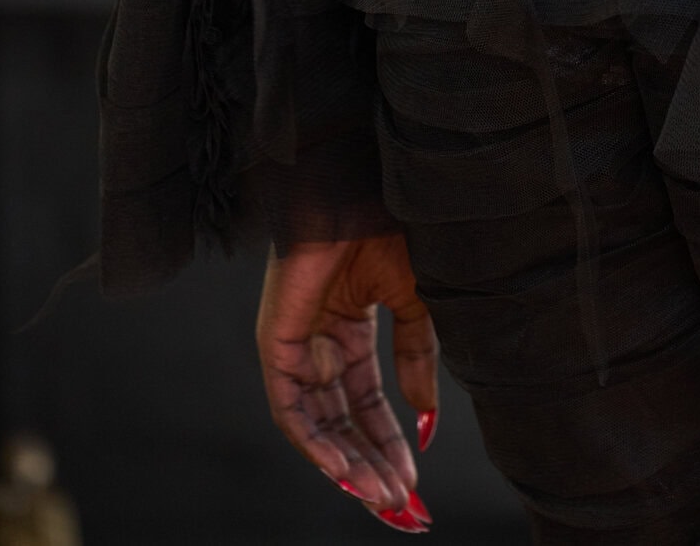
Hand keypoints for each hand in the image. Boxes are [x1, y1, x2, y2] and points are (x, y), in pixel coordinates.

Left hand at [257, 236, 439, 529]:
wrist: (355, 188)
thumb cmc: (386, 224)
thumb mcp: (415, 300)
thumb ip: (418, 358)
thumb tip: (424, 420)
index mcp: (352, 328)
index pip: (370, 406)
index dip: (393, 447)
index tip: (417, 486)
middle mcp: (321, 342)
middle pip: (345, 425)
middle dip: (375, 469)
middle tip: (404, 511)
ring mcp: (296, 344)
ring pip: (319, 426)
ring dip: (351, 467)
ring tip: (382, 499)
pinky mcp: (274, 343)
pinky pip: (291, 409)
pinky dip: (317, 443)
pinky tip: (346, 471)